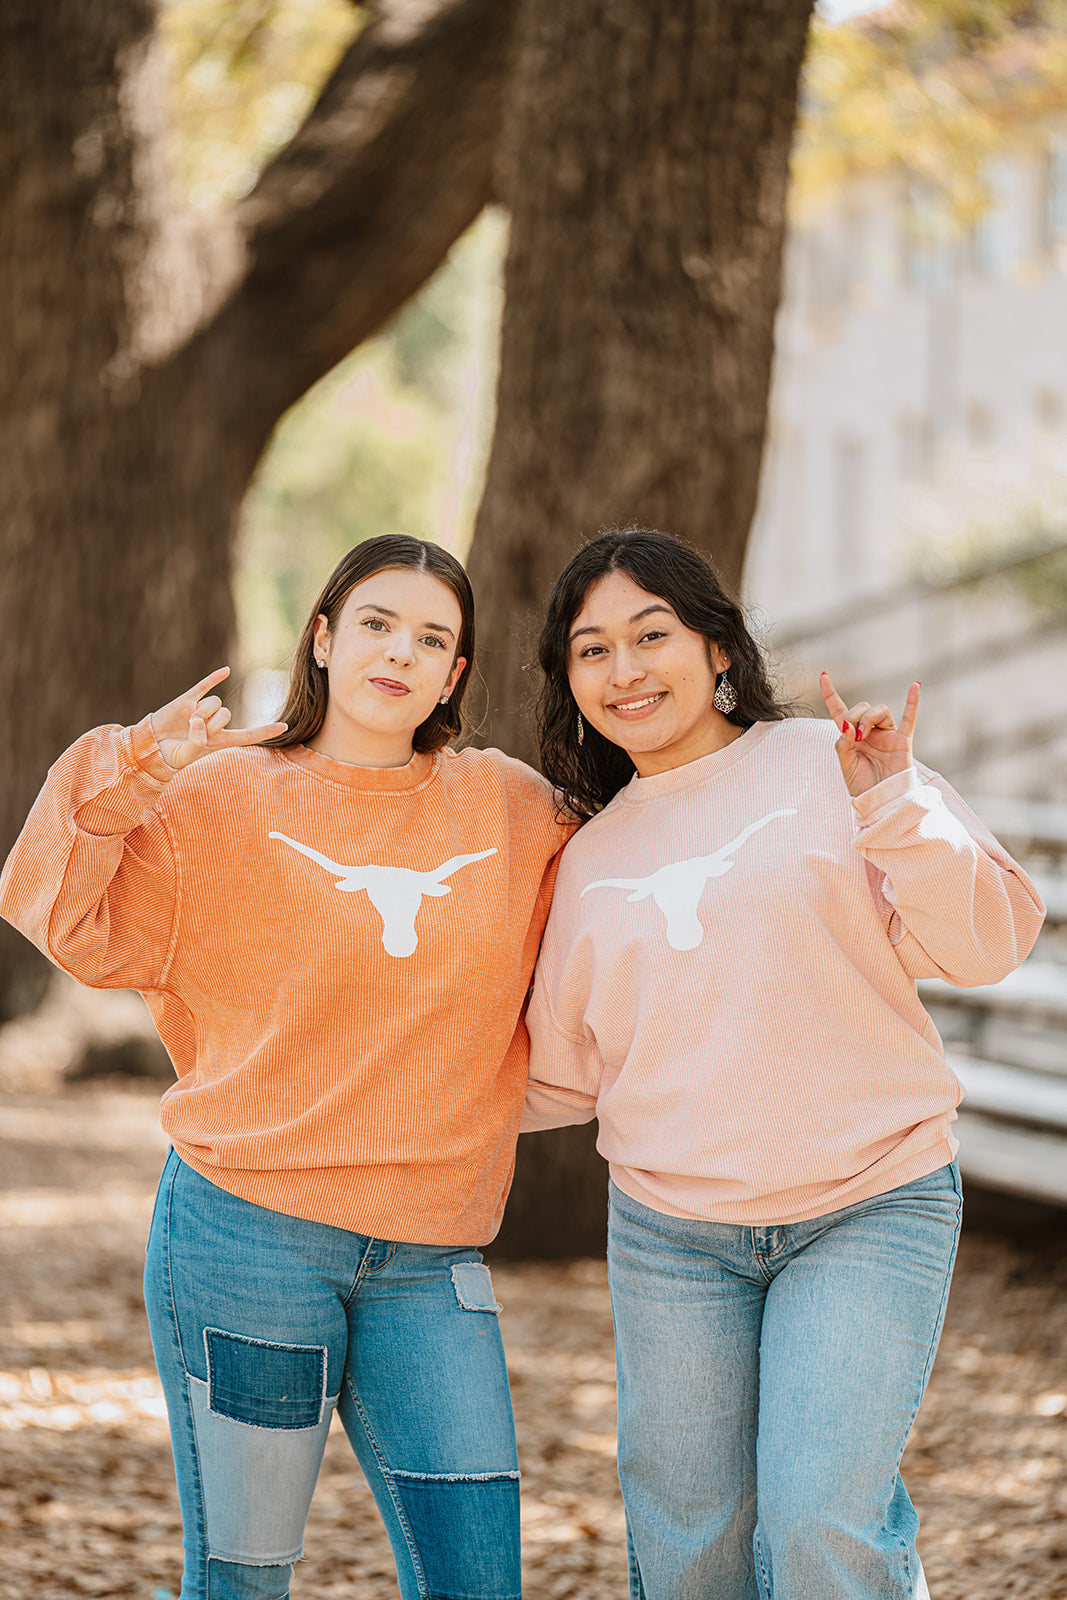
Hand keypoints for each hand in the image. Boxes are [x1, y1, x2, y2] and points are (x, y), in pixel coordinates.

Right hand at [148, 667, 286, 771]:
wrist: (149, 745)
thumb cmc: (170, 756)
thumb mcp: (186, 755)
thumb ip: (197, 742)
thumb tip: (200, 722)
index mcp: (219, 741)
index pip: (248, 735)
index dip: (265, 731)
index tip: (285, 726)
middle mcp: (214, 724)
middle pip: (226, 714)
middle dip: (211, 722)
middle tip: (194, 731)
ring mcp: (201, 710)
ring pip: (215, 702)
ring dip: (202, 712)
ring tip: (186, 722)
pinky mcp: (188, 700)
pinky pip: (205, 686)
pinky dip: (215, 678)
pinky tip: (226, 671)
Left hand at [819, 671, 918, 797]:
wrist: (881, 801)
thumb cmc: (863, 785)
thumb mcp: (845, 763)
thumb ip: (843, 742)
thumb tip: (847, 723)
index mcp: (851, 736)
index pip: (840, 710)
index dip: (831, 693)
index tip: (823, 676)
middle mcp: (869, 732)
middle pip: (862, 707)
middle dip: (854, 715)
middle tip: (854, 735)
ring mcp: (887, 735)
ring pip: (880, 710)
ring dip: (868, 718)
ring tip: (863, 735)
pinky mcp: (903, 741)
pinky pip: (910, 718)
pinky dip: (912, 702)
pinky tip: (915, 686)